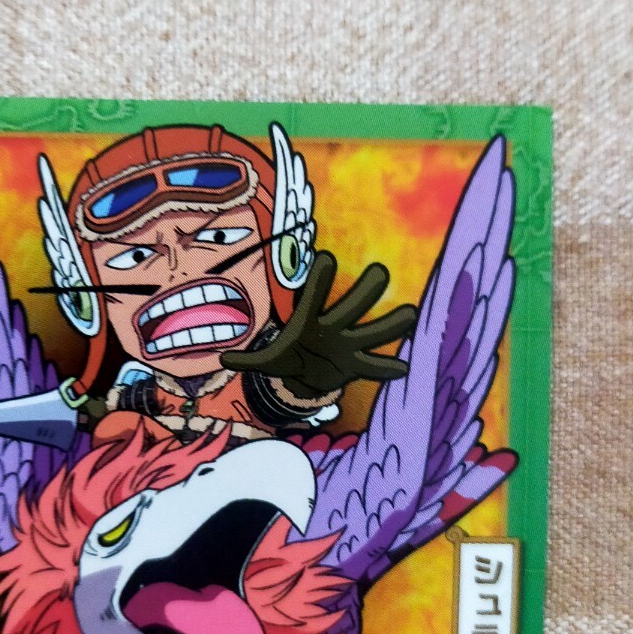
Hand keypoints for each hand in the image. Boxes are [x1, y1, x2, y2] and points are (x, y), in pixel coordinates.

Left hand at [221, 252, 416, 397]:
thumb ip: (250, 359)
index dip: (319, 280)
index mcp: (309, 322)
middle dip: (365, 291)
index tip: (325, 258)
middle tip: (379, 272)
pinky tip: (404, 368)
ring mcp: (348, 345)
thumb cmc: (289, 359)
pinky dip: (387, 368)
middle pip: (351, 306)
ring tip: (408, 314)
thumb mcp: (268, 362)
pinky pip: (374, 366)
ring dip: (391, 324)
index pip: (314, 296)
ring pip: (373, 331)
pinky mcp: (356, 365)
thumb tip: (223, 358)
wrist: (307, 375)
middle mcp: (334, 328)